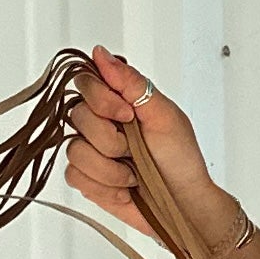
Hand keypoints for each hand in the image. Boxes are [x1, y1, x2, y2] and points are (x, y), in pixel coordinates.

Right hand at [66, 45, 234, 248]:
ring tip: (132, 173)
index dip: (102, 100)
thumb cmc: (181, 160)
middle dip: (110, 140)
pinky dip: (104, 185)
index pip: (86, 82)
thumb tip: (101, 54)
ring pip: (74, 150)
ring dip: (110, 168)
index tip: (128, 116)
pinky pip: (75, 175)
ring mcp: (90, 151)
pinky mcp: (86, 178)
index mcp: (119, 101)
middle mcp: (100, 123)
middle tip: (134, 150)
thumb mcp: (164, 115)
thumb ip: (132, 83)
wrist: (184, 205)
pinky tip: (123, 188)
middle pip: (78, 116)